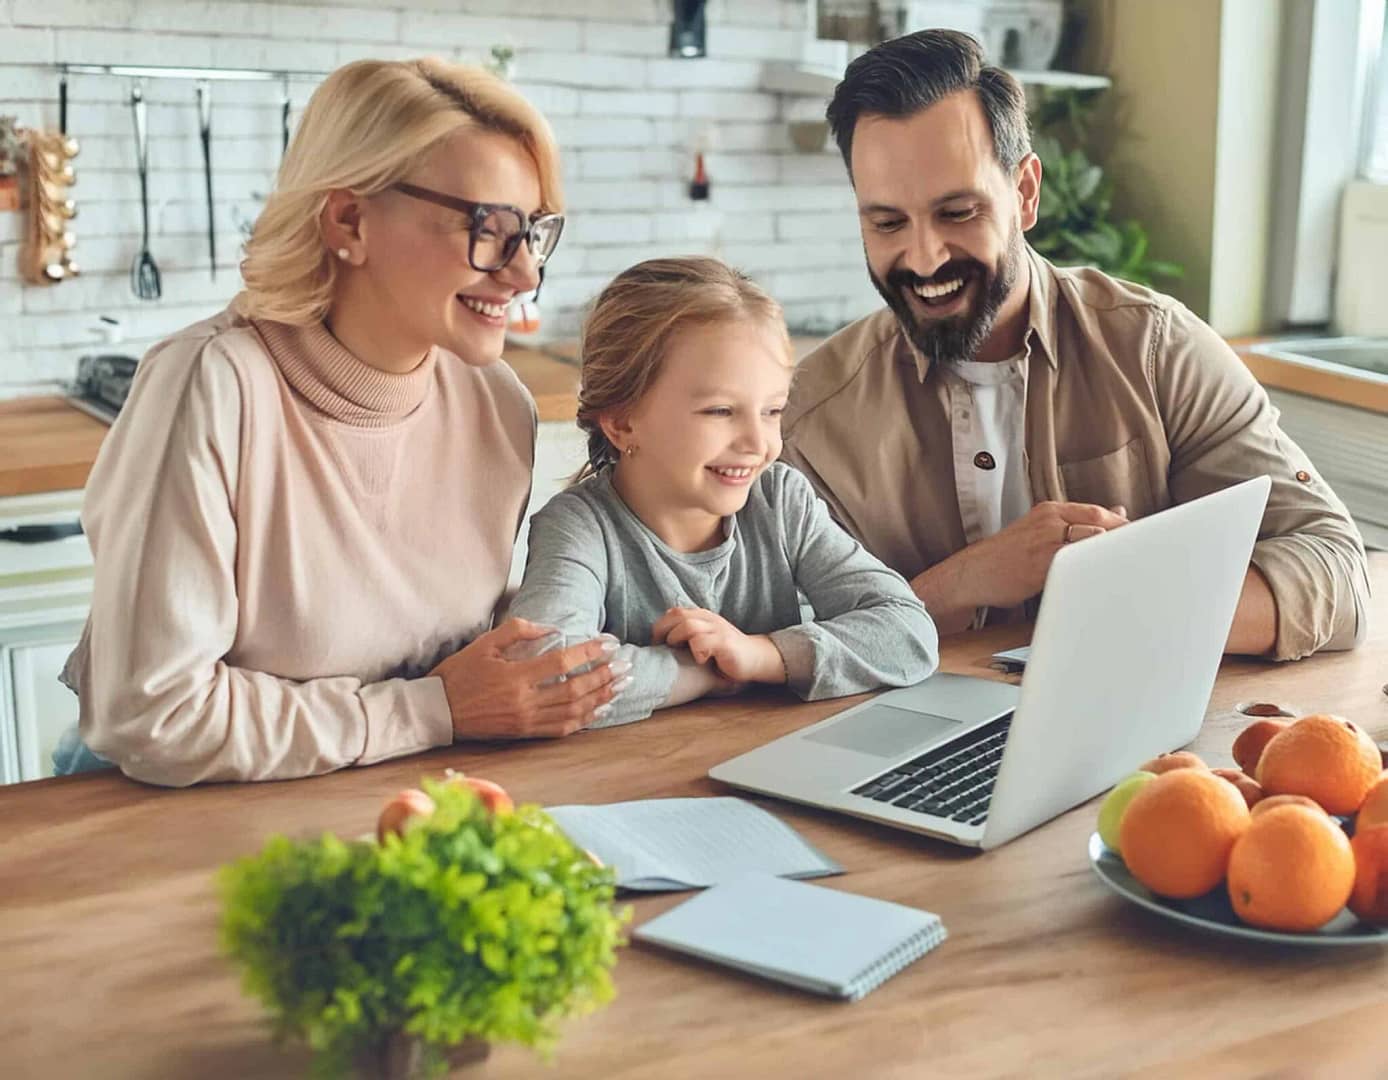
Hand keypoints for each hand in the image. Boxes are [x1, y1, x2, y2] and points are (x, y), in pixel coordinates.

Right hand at [430, 619, 622, 738]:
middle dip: (604, 676)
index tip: (609, 644)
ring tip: (621, 684)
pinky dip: (585, 719)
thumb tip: (552, 629)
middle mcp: (524, 701)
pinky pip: (562, 728)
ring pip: (574, 710)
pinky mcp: (525, 733)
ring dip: (601, 697)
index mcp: (514, 677)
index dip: (588, 653)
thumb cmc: (459, 674)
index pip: (561, 663)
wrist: (438, 712)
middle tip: (625, 664)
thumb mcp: (484, 644)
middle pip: (575, 689)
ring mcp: (526, 721)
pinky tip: (600, 708)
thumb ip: (519, 631)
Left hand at [651, 607, 785, 684]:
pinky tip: (700, 660)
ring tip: (678, 651)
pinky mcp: (724, 643)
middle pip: (677, 615)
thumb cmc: (725, 652)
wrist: (756, 658)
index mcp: (702, 616)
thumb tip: (660, 640)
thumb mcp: (705, 638)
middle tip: (662, 648)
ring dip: (677, 639)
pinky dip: (696, 651)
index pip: (674, 612)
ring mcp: (717, 630)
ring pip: (688, 625)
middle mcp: (709, 619)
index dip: (660, 626)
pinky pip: (702, 642)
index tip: (657, 643)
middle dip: (663, 631)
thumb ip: (688, 634)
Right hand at [959, 501, 1128, 609]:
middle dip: (1122, 539)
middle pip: (1098, 524)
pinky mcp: (1039, 566)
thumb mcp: (1040, 530)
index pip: (1097, 512)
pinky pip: (1073, 568)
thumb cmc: (1008, 555)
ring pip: (1089, 543)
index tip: (1141, 539)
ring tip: (1127, 568)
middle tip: (1142, 554)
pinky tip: (1102, 580)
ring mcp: (1044, 543)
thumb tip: (1118, 513)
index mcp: (1049, 511)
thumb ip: (1076, 523)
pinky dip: (1091, 573)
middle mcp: (1048, 522)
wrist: (973, 573)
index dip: (1123, 526)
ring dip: (1109, 556)